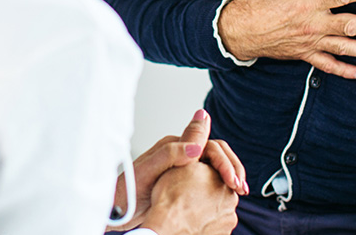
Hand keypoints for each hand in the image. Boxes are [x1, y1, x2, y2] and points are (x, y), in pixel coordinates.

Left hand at [109, 110, 246, 229]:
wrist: (115, 210)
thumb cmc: (125, 191)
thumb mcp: (146, 171)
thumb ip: (170, 154)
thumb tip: (196, 145)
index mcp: (174, 146)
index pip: (209, 145)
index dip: (224, 160)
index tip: (232, 179)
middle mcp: (181, 155)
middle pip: (216, 154)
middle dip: (232, 167)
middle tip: (241, 187)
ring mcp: (183, 170)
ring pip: (214, 168)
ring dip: (229, 177)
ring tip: (239, 192)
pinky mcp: (183, 185)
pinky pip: (208, 182)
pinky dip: (220, 189)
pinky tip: (224, 199)